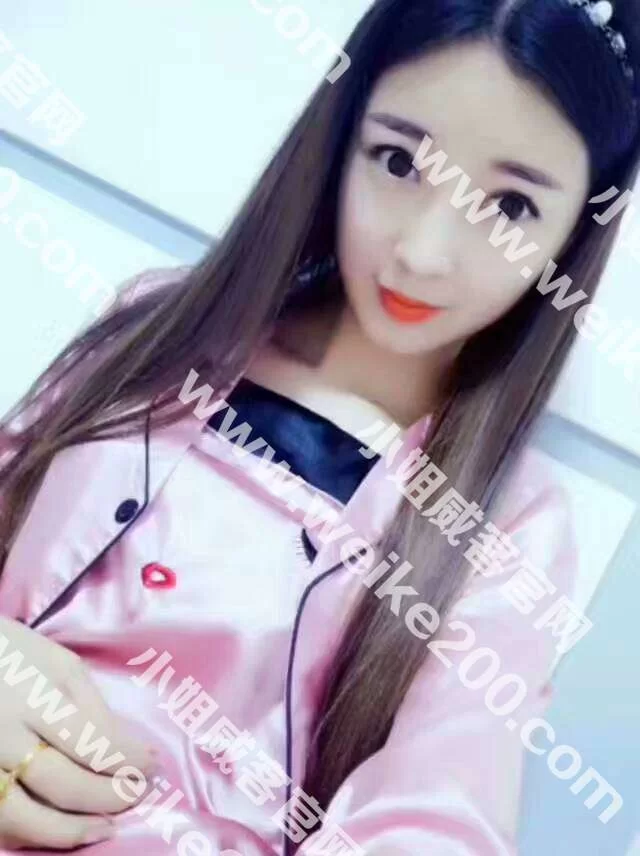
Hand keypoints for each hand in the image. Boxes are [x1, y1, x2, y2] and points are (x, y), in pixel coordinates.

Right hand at [0, 616, 154, 848]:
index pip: (90, 742)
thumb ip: (91, 707)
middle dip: (108, 795)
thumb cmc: (17, 655)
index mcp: (33, 699)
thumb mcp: (62, 666)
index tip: (153, 765)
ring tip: (107, 827)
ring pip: (21, 817)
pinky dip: (33, 832)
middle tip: (138, 792)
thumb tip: (124, 749)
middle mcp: (3, 736)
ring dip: (70, 830)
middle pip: (60, 783)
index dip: (128, 760)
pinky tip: (63, 827)